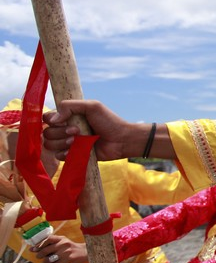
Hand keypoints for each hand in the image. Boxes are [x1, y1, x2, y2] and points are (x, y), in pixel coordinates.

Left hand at [31, 235, 88, 262]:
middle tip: (39, 257)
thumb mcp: (63, 242)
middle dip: (39, 255)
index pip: (47, 239)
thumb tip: (35, 248)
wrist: (85, 252)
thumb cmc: (71, 247)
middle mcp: (63, 244)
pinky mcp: (68, 259)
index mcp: (61, 239)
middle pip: (46, 250)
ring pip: (49, 259)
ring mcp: (66, 252)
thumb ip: (52, 243)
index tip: (33, 249)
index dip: (39, 244)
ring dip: (45, 262)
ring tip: (46, 262)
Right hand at [43, 100, 171, 160]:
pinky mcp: (73, 155)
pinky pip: (58, 156)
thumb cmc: (108, 121)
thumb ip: (69, 106)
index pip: (47, 118)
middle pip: (47, 132)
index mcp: (68, 116)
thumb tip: (52, 119)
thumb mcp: (91, 106)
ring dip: (62, 142)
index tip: (65, 120)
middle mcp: (65, 129)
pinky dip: (66, 153)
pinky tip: (77, 150)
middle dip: (60, 132)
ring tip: (78, 140)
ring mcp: (68, 143)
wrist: (121, 140)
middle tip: (77, 131)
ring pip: (50, 144)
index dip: (52, 120)